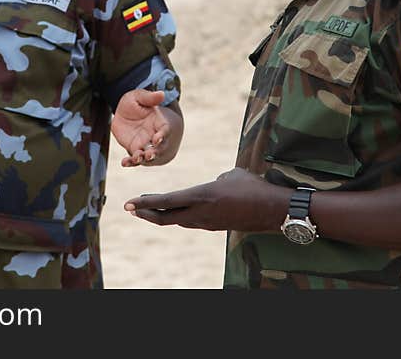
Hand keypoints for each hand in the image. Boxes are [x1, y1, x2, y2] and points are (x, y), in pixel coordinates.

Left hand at [112, 89, 170, 166]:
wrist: (128, 114)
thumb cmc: (138, 105)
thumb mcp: (140, 97)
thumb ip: (149, 97)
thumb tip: (162, 94)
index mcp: (160, 123)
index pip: (165, 131)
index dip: (162, 135)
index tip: (157, 138)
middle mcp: (155, 136)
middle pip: (159, 148)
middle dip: (155, 152)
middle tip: (150, 154)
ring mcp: (146, 145)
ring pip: (148, 156)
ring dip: (144, 159)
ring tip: (137, 158)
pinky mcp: (135, 150)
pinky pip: (135, 159)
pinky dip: (131, 162)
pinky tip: (125, 162)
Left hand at [123, 168, 292, 230]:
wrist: (272, 210)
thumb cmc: (253, 187)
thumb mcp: (230, 175)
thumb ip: (214, 180)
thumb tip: (212, 185)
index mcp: (201, 196)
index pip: (166, 201)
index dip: (145, 203)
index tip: (128, 204)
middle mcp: (200, 213)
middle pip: (165, 218)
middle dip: (146, 214)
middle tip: (131, 209)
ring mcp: (207, 223)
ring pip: (178, 220)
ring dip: (162, 215)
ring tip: (149, 209)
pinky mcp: (215, 227)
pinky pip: (191, 222)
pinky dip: (179, 216)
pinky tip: (175, 211)